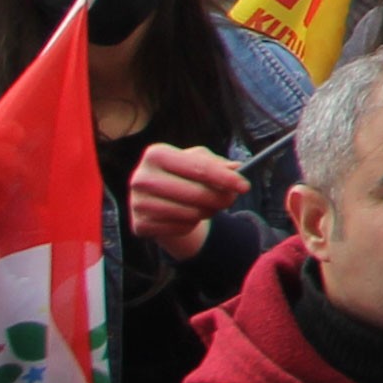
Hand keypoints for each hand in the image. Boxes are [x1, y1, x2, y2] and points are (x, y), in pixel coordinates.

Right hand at [125, 139, 246, 258]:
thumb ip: (218, 164)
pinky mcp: (139, 224)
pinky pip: (180, 228)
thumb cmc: (182, 175)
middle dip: (220, 198)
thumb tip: (235, 168)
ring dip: (207, 212)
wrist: (157, 200)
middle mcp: (141, 178)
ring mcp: (137, 203)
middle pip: (196, 193)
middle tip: (231, 199)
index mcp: (155, 154)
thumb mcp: (199, 161)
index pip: (199, 167)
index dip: (226, 177)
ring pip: (190, 213)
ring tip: (208, 206)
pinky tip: (187, 216)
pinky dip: (191, 224)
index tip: (245, 185)